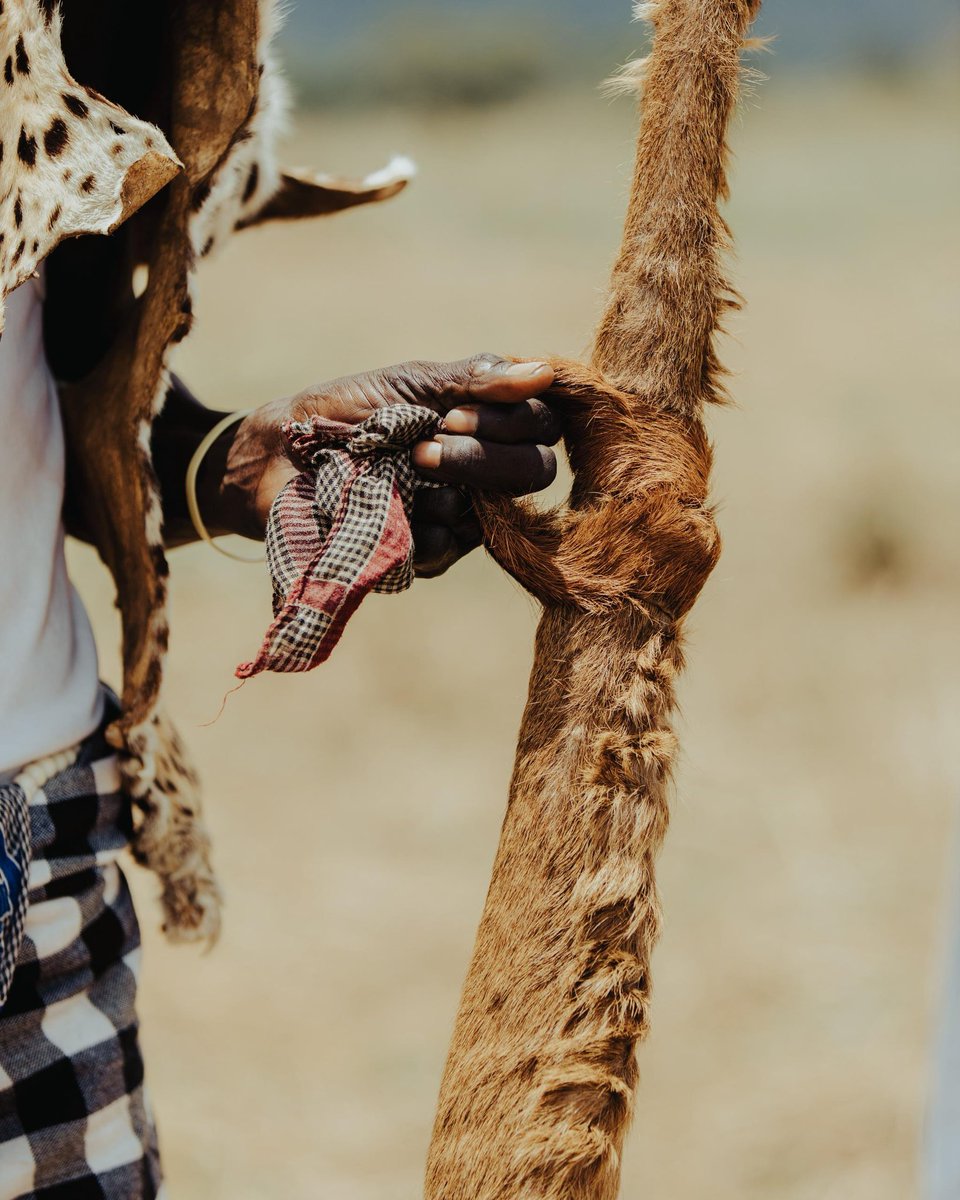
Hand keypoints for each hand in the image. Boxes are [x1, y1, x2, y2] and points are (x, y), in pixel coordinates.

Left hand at [215, 354, 558, 575]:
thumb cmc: (346, 410)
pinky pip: (447, 545)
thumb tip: (545, 373)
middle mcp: (484, 475)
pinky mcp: (426, 556)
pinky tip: (383, 507)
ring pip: (491, 513)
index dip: (512, 422)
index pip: (544, 428)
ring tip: (394, 471)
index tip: (453, 411)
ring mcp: (459, 519)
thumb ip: (476, 380)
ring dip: (443, 486)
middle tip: (426, 444)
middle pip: (534, 473)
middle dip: (483, 457)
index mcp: (488, 428)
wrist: (280, 454)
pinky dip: (414, 522)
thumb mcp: (412, 382)